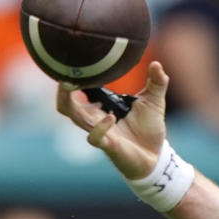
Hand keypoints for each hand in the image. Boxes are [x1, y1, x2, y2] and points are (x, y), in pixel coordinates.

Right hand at [56, 61, 169, 179]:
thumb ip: (157, 82)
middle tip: (63, 75)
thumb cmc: (149, 129)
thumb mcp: (154, 101)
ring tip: (72, 85)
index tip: (74, 61)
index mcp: (101, 107)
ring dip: (69, 102)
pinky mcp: (108, 146)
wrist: (156, 156)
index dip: (73, 79)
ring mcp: (100, 132)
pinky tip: (110, 117)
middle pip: (66, 105)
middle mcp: (95, 119)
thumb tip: (157, 64)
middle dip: (61, 91)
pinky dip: (99, 127)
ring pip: (74, 117)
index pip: (79, 92)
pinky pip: (94, 137)